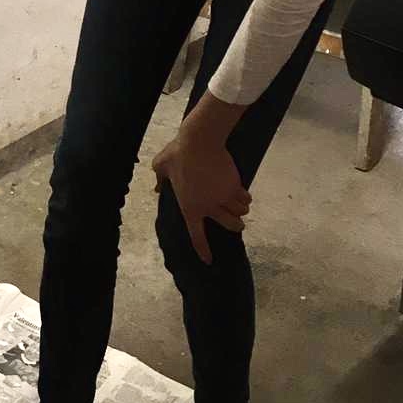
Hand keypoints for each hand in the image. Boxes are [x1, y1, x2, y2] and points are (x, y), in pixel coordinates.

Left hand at [151, 126, 250, 265]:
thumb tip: (157, 188)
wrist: (200, 141)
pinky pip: (245, 199)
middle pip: (229, 225)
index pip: (196, 235)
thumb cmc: (178, 153)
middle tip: (238, 225)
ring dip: (241, 212)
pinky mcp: (235, 187)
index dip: (203, 250)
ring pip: (240, 213)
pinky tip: (245, 197)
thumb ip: (159, 180)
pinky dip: (246, 199)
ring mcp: (224, 198)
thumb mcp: (161, 166)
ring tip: (241, 209)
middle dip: (236, 226)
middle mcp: (209, 207)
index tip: (209, 261)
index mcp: (189, 207)